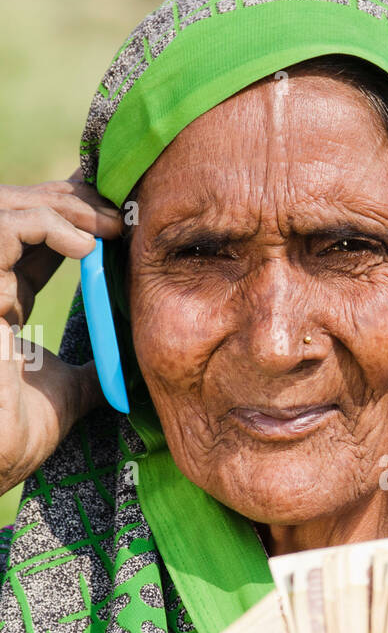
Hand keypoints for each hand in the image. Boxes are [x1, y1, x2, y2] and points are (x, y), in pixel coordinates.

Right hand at [0, 171, 122, 494]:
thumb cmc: (20, 430)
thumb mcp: (71, 391)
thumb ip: (94, 372)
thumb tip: (130, 369)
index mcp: (5, 299)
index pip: (34, 235)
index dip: (72, 214)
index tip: (120, 215)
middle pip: (17, 208)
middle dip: (70, 202)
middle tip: (119, 216)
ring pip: (5, 208)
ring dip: (63, 208)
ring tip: (107, 229)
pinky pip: (3, 233)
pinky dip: (45, 227)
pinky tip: (85, 250)